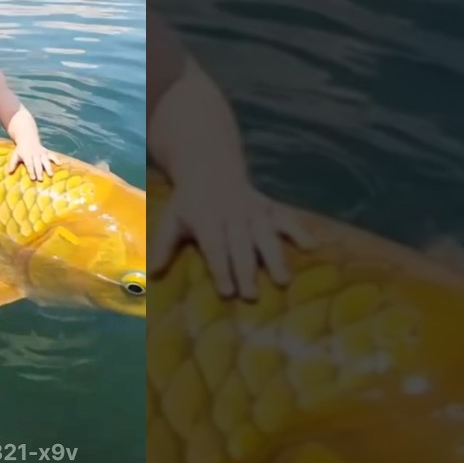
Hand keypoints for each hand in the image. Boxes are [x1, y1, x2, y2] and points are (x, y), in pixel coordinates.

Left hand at [6, 141, 59, 180]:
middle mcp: (35, 154)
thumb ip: (13, 164)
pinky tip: (60, 164)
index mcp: (27, 156)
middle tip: (41, 180)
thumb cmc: (20, 150)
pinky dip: (56, 159)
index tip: (33, 178)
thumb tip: (9, 173)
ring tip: (51, 175)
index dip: (31, 171)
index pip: (29, 164)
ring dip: (48, 168)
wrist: (27, 138)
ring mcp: (41, 153)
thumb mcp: (15, 155)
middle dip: (39, 172)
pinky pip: (52, 155)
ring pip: (45, 160)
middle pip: (37, 164)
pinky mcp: (46, 152)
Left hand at [151, 179, 312, 299]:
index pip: (215, 248)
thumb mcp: (171, 220)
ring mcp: (253, 211)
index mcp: (206, 220)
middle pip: (241, 247)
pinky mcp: (269, 206)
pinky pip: (286, 217)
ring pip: (265, 236)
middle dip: (246, 271)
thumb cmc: (189, 202)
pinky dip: (298, 230)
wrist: (210, 166)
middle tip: (252, 296)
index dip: (221, 269)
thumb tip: (152, 273)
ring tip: (283, 281)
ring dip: (274, 258)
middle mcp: (232, 216)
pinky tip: (311, 246)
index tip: (227, 291)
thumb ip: (163, 247)